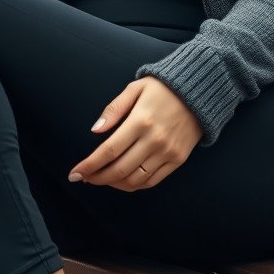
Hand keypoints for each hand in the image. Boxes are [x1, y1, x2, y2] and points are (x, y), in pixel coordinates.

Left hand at [68, 77, 204, 190]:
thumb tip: (95, 129)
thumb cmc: (162, 88)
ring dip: (114, 184)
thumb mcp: (135, 88)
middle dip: (97, 178)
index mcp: (140, 121)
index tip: (74, 173)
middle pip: (119, 170)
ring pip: (135, 180)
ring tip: (102, 178)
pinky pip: (152, 181)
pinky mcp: (177, 160)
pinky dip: (134, 185)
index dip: (89, 165)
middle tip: (84, 178)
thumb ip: (114, 109)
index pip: (108, 151)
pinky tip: (123, 180)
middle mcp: (154, 140)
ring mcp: (167, 152)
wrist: (198, 91)